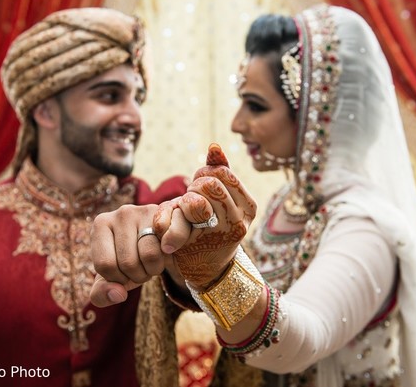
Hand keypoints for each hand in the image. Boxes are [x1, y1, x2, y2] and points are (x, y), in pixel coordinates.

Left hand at [89, 204, 176, 307]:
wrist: (158, 242)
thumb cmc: (129, 261)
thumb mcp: (110, 280)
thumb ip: (101, 294)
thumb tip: (118, 294)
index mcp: (100, 224)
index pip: (105, 264)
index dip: (118, 279)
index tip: (122, 272)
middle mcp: (122, 212)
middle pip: (128, 262)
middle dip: (138, 275)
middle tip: (141, 267)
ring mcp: (147, 210)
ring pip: (151, 255)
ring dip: (155, 269)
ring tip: (152, 260)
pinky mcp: (170, 212)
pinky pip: (174, 236)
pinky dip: (173, 250)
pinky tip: (169, 249)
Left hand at [154, 143, 256, 288]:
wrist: (208, 267)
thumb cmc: (212, 225)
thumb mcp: (222, 198)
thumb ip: (220, 171)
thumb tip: (214, 147)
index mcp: (249, 207)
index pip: (224, 174)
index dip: (206, 174)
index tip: (200, 185)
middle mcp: (238, 223)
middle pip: (210, 185)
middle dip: (195, 187)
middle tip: (190, 198)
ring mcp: (218, 237)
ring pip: (195, 201)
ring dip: (183, 202)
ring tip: (183, 210)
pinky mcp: (195, 248)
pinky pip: (176, 220)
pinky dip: (166, 218)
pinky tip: (167, 224)